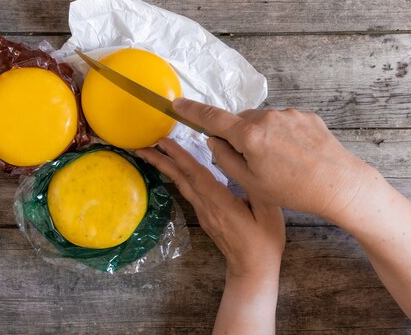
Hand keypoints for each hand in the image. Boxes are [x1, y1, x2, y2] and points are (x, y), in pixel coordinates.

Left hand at [136, 137, 284, 279]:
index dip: (179, 157)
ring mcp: (203, 212)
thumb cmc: (264, 240)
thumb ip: (252, 184)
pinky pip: (188, 191)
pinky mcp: (205, 215)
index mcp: (221, 203)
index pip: (196, 175)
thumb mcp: (268, 211)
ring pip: (182, 185)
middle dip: (162, 160)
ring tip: (151, 153)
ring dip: (165, 168)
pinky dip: (177, 177)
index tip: (163, 141)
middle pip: (181, 179)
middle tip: (142, 144)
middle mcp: (207, 207)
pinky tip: (174, 169)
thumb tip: (238, 159)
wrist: (253, 269)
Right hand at [172, 98, 379, 221]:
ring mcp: (288, 114)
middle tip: (252, 162)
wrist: (339, 184)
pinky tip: (294, 155)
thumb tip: (213, 140)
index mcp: (250, 135)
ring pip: (262, 122)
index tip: (177, 103)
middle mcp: (267, 118)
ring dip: (261, 136)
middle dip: (239, 136)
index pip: (212, 118)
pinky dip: (281, 135)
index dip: (192, 111)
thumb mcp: (251, 182)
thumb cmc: (293, 190)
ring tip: (280, 162)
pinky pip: (283, 122)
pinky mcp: (306, 115)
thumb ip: (226, 157)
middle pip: (240, 121)